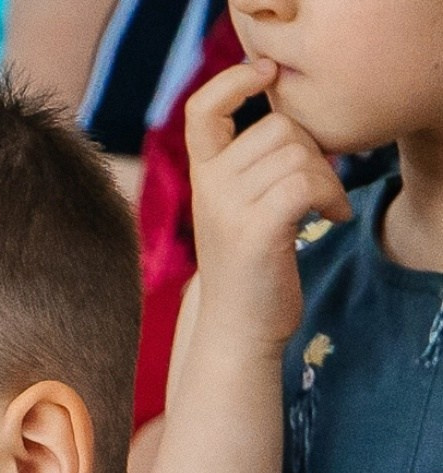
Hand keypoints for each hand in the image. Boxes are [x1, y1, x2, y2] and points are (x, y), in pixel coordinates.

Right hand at [186, 60, 350, 351]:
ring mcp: (229, 209)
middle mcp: (208, 188)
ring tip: (324, 210)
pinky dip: (331, 196)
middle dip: (311, 150)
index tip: (265, 76)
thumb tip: (291, 125)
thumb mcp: (236, 212)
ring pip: (298, 152)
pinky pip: (307, 181)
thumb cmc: (247, 274)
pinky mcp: (256, 231)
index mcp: (201, 178)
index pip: (202, 108)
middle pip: (278, 126)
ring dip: (327, 177)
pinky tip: (331, 220)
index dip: (233, 81)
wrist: (236, 335)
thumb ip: (249, 167)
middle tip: (316, 190)